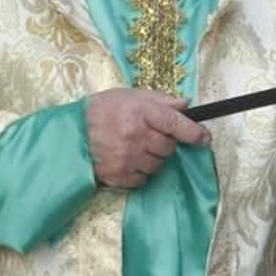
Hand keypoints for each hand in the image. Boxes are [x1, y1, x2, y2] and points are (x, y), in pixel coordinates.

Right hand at [86, 88, 210, 188]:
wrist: (71, 132)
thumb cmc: (102, 110)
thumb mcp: (129, 96)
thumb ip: (160, 100)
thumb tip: (187, 104)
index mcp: (140, 113)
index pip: (175, 123)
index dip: (193, 132)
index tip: (204, 138)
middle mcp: (135, 136)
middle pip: (168, 148)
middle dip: (164, 143)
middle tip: (149, 136)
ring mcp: (127, 158)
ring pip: (157, 166)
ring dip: (152, 159)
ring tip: (134, 148)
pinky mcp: (118, 176)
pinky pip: (142, 180)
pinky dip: (139, 172)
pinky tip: (127, 160)